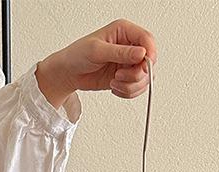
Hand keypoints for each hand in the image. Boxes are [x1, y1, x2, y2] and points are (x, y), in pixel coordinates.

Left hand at [35, 19, 156, 108]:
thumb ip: (120, 52)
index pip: (147, 40)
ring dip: (131, 86)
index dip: (150, 54)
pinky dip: (128, 92)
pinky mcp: (125, 77)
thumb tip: (141, 53)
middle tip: (119, 76)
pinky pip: (137, 87)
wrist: (69, 73)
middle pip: (149, 62)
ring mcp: (128, 63)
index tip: (144, 67)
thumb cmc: (78, 55)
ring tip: (114, 83)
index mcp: (124, 31)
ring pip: (144, 77)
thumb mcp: (97, 51)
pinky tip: (115, 88)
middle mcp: (129, 46)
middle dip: (136, 74)